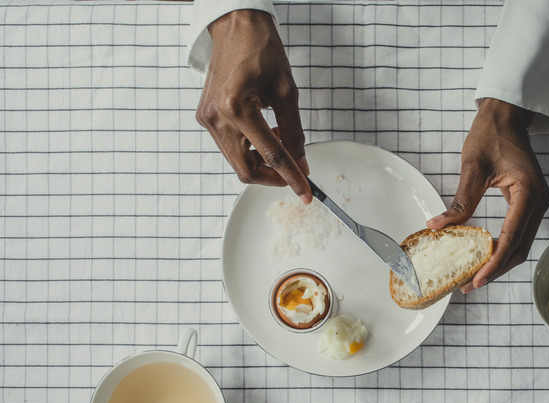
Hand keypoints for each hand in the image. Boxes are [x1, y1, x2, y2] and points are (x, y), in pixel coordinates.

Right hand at [196, 9, 310, 202]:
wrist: (236, 28)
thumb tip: (301, 161)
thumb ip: (294, 131)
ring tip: (282, 140)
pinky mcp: (205, 118)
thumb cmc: (261, 50)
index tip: (306, 192)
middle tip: (297, 172)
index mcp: (236, 107)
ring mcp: (207, 119)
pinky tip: (266, 134)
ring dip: (263, 161)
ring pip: (237, 162)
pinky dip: (251, 149)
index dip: (291, 177)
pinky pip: (230, 147)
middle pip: (246, 169)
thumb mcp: (287, 91)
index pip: (270, 155)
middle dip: (274, 177)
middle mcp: (216, 117)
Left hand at [427, 98, 548, 292]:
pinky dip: (503, 248)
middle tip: (469, 284)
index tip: (476, 279)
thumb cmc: (491, 135)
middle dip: (495, 269)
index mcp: (529, 191)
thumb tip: (437, 227)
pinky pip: (519, 233)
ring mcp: (538, 203)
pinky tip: (484, 257)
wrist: (506, 116)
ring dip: (499, 262)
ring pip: (521, 244)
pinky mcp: (531, 203)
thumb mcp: (472, 167)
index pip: (511, 237)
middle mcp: (540, 200)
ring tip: (474, 276)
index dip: (494, 262)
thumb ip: (460, 201)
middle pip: (520, 247)